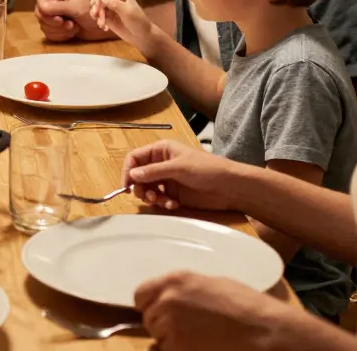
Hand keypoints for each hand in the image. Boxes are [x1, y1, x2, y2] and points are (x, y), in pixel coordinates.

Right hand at [35, 0, 108, 41]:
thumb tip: (42, 8)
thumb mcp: (76, 7)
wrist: (102, 28)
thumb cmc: (93, 12)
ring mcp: (54, 16)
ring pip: (43, 25)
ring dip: (59, 30)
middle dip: (53, 22)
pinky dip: (60, 36)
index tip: (54, 14)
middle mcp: (54, 3)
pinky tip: (71, 33)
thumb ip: (59, 7)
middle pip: (39, 13)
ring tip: (73, 27)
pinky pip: (49, 34)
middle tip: (67, 23)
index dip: (42, 5)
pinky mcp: (56, 28)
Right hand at [89, 0, 155, 52]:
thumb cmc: (138, 21)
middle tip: (96, 15)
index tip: (97, 6)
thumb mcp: (127, 11)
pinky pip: (98, 16)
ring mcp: (110, 8)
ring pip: (97, 6)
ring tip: (102, 24)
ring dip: (96, 15)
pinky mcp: (108, 17)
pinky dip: (98, 21)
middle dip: (96, 6)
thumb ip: (114, 4)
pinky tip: (104, 28)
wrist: (141, 36)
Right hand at [121, 140, 241, 211]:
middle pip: (138, 176)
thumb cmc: (206, 169)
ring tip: (162, 202)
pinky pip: (159, 199)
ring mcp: (167, 180)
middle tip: (147, 196)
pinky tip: (173, 204)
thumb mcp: (178, 167)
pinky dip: (162, 203)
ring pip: (148, 189)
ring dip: (152, 197)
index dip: (128, 170)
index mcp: (161, 150)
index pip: (135, 158)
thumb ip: (154, 171)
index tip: (127, 185)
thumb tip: (132, 175)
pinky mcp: (174, 194)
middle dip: (141, 187)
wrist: (229, 187)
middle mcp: (161, 164)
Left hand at [135, 272, 293, 350]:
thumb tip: (172, 298)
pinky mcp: (176, 348)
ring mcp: (170, 326)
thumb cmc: (248, 307)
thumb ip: (185, 290)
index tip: (161, 313)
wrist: (266, 332)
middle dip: (163, 324)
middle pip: (149, 318)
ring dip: (172, 340)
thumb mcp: (213, 284)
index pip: (141, 295)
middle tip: (189, 329)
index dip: (151, 306)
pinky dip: (179, 350)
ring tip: (200, 339)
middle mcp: (167, 301)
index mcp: (175, 281)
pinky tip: (200, 347)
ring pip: (158, 338)